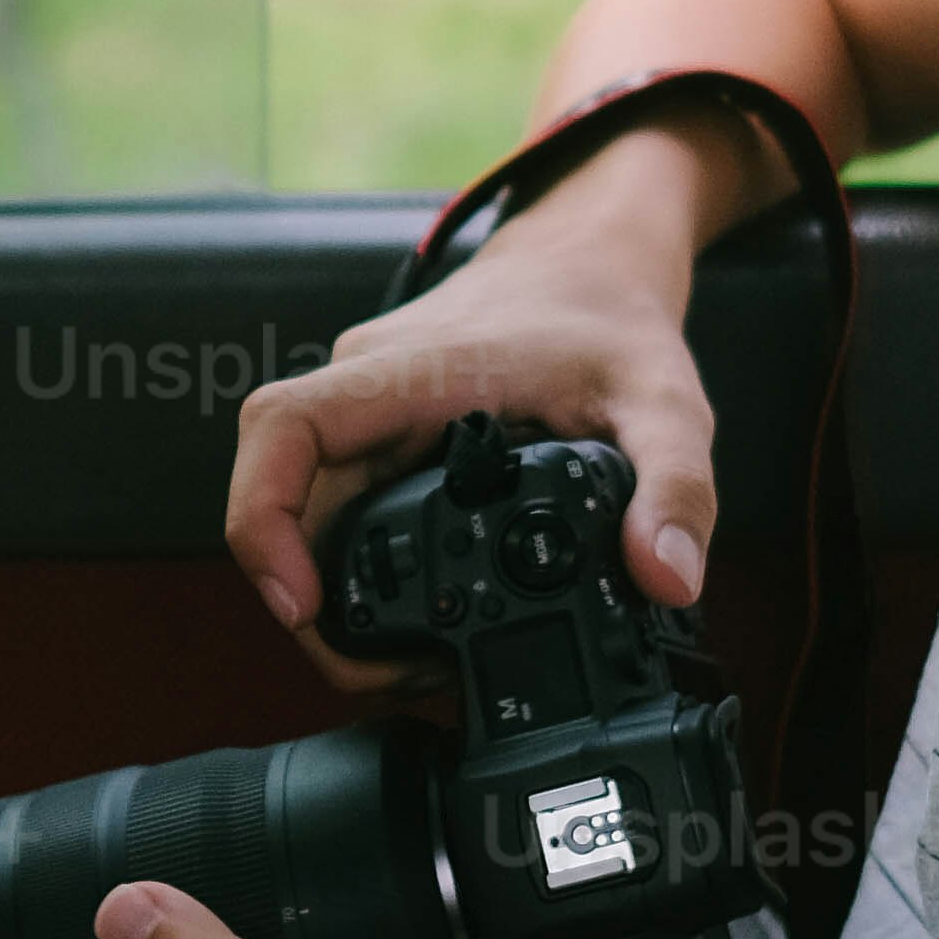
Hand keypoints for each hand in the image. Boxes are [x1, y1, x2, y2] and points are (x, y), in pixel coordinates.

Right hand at [226, 125, 746, 661]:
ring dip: (340, 597)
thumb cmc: (613, 319)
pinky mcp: (382, 435)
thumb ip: (675, 488)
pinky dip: (365, 572)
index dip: (263, 520)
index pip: (284, 429)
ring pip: (313, 515)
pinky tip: (418, 621)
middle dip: (317, 605)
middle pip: (289, 501)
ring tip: (411, 665)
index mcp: (411, 372)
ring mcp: (370, 413)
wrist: (593, 263)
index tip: (299, 602)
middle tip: (392, 675)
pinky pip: (343, 508)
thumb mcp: (665, 402)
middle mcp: (369, 388)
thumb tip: (667, 580)